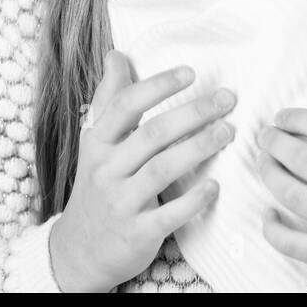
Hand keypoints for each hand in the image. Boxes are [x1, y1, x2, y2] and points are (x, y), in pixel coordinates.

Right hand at [49, 50, 237, 292]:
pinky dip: (193, 200)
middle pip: (152, 135)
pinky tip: (215, 186)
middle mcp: (105, 170)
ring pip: (162, 170)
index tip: (191, 72)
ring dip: (198, 148)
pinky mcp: (136, 234)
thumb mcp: (95, 142)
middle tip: (227, 99)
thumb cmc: (97, 184)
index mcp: (97, 143)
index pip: (125, 106)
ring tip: (228, 132)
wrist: (78, 251)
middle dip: (193, 113)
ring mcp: (120, 203)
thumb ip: (109, 99)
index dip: (158, 86)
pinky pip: (168, 215)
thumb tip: (117, 55)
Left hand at [255, 63, 306, 292]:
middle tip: (264, 137)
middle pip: (303, 158)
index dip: (298, 118)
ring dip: (269, 174)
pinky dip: (272, 227)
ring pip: (292, 194)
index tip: (282, 117)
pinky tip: (268, 212)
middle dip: (275, 143)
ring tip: (262, 163)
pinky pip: (291, 241)